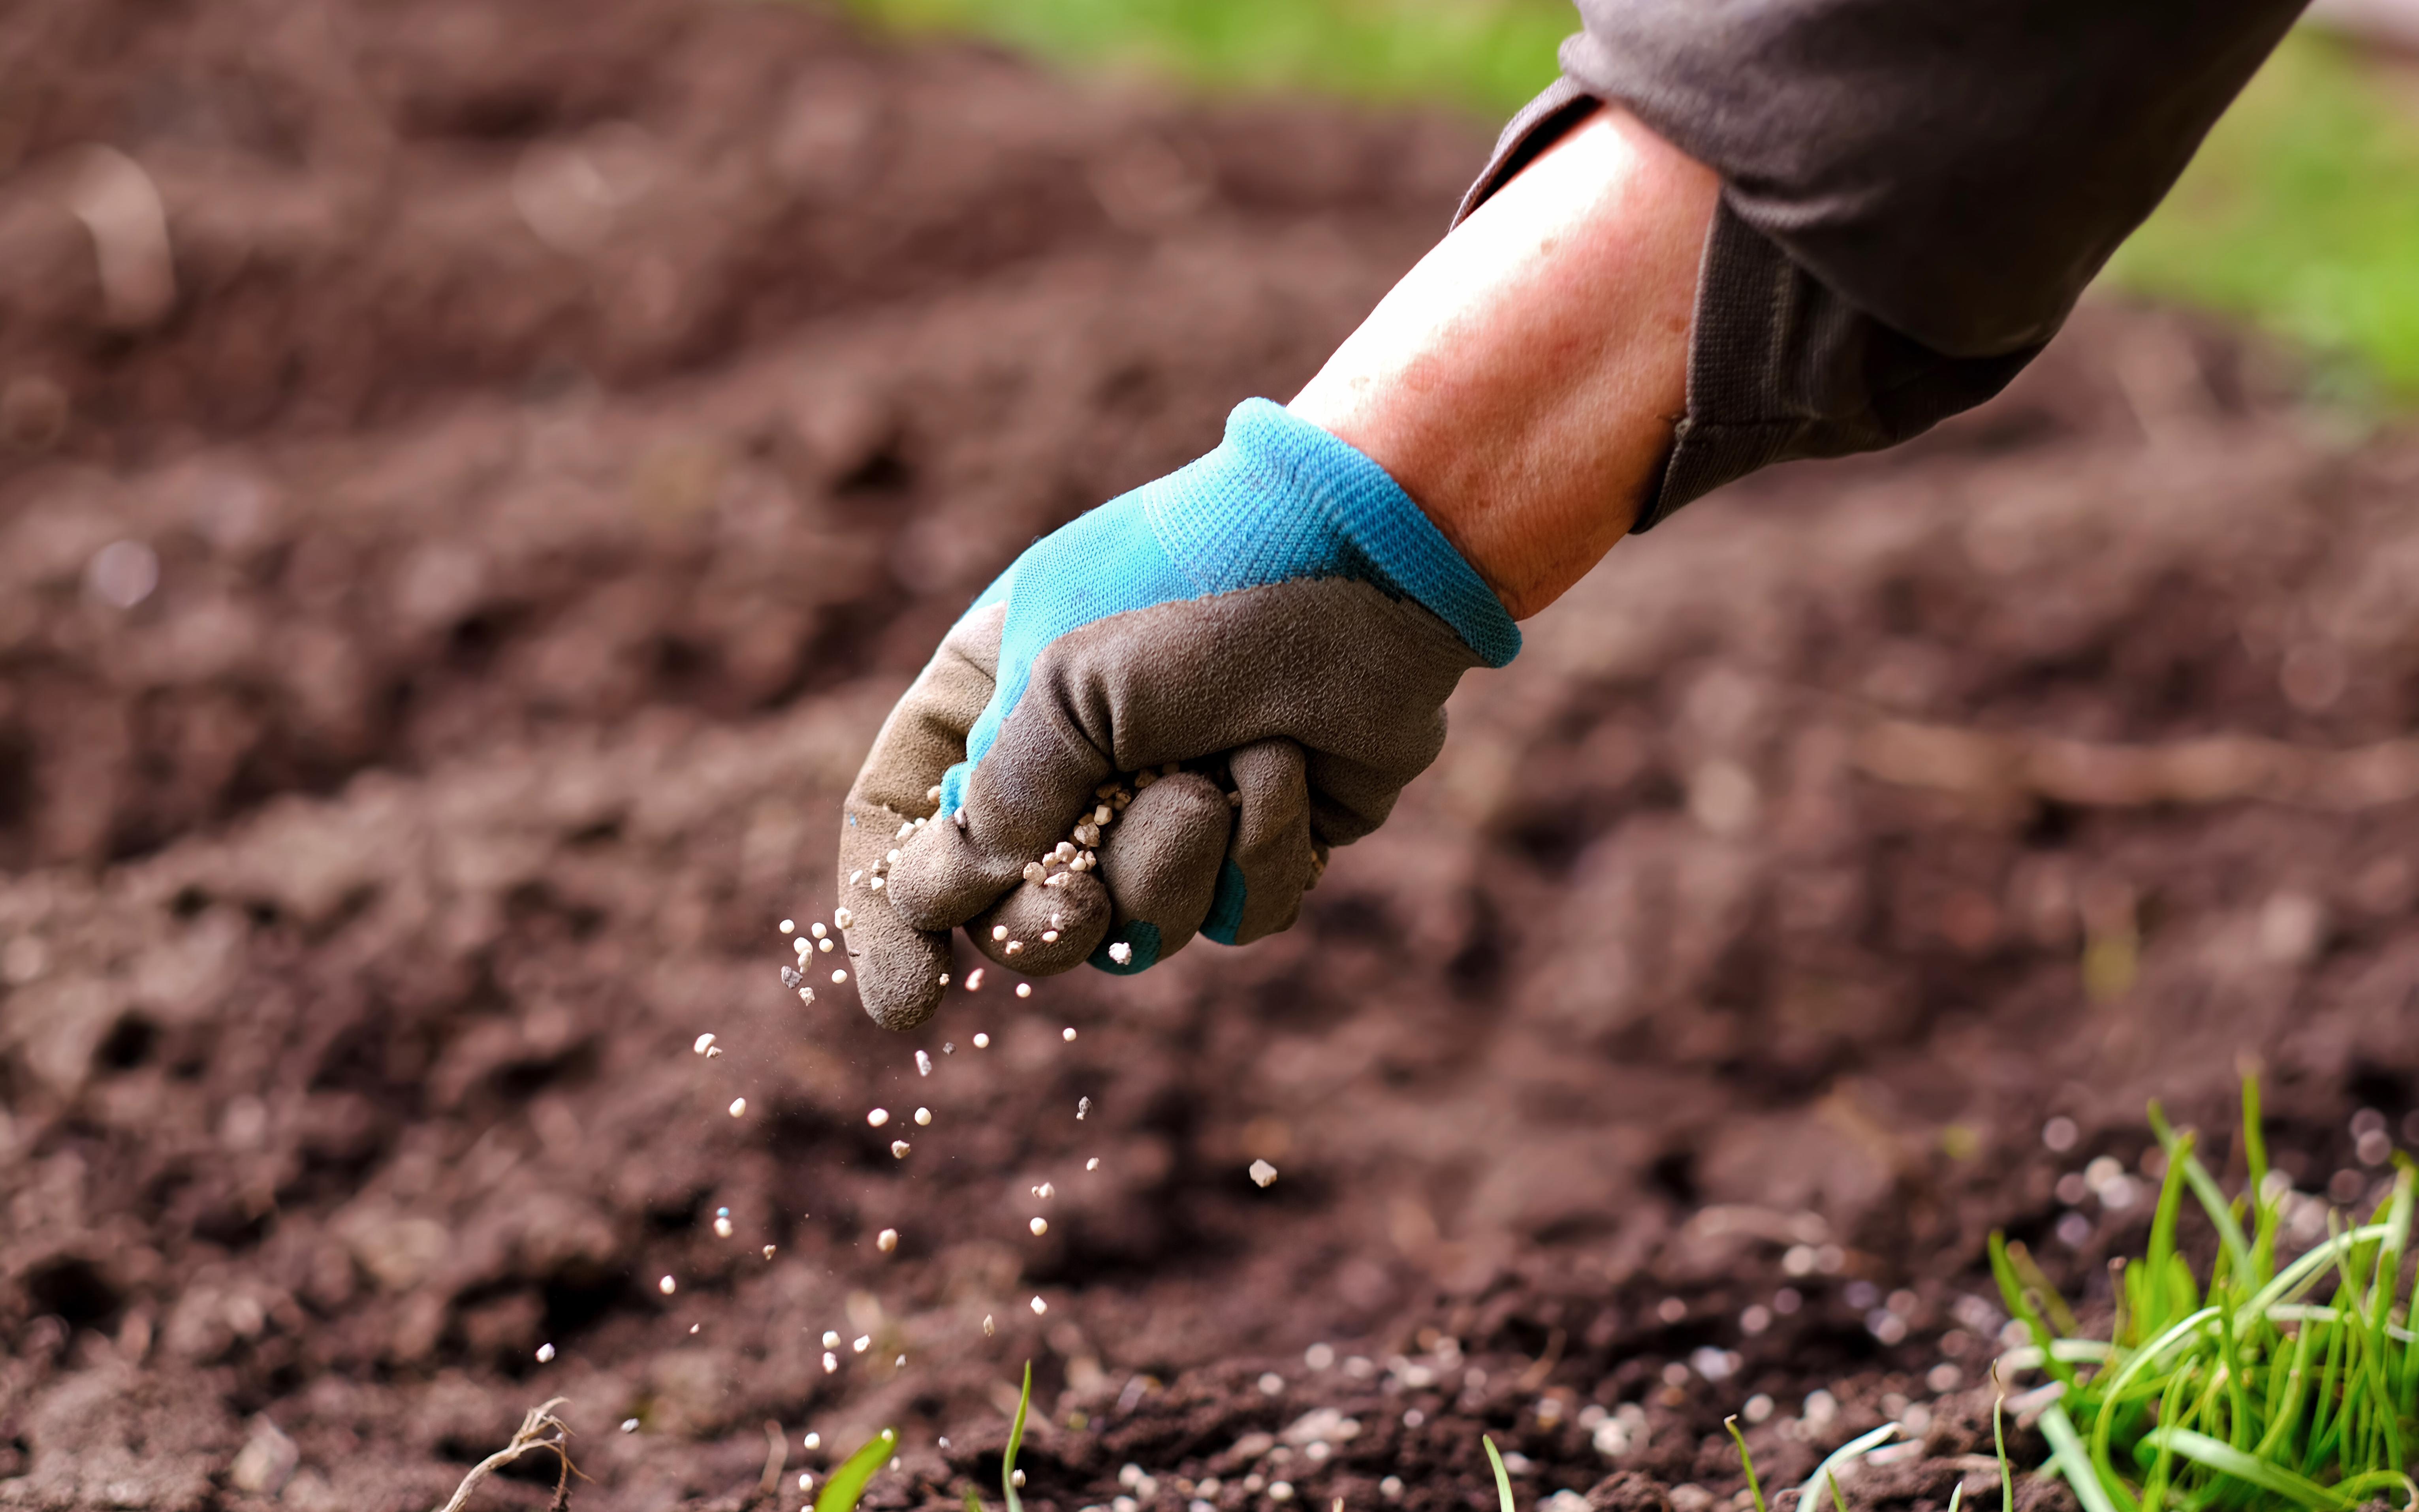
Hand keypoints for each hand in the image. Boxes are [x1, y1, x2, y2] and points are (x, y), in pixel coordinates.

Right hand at [835, 399, 1517, 1026]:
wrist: (1369, 557)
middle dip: (1047, 924)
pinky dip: (1263, 852)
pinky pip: (1235, 918)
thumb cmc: (1201, 586)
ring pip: (1133, 929)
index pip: (900, 824)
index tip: (911, 1003)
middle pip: (1013, 913)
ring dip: (1171, 865)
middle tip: (1076, 909)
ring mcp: (1167, 809)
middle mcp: (1070, 764)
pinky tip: (1288, 769)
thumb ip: (1004, 794)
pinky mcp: (1260, 841)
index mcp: (991, 699)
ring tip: (1214, 776)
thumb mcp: (1066, 675)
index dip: (891, 919)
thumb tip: (958, 896)